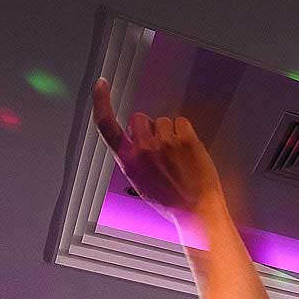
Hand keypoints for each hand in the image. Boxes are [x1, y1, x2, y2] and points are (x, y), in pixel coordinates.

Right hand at [91, 78, 225, 217]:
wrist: (197, 212)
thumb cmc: (172, 202)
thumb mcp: (141, 183)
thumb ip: (135, 159)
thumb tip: (136, 141)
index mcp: (128, 161)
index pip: (106, 125)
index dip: (101, 101)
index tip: (101, 85)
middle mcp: (143, 149)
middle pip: (140, 118)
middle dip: (149, 127)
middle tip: (162, 149)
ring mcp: (165, 142)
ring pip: (163, 121)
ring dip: (171, 133)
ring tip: (179, 158)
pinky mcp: (185, 139)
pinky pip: (182, 122)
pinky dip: (186, 133)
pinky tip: (189, 152)